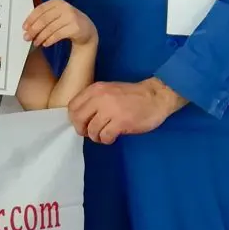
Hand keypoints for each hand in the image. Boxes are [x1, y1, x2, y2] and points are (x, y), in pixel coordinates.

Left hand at [23, 0, 96, 48]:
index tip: (24, 27)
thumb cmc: (68, 21)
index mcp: (57, 2)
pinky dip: (49, 40)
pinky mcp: (75, 27)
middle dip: (33, 29)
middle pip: (44, 19)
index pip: (40, 9)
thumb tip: (28, 27)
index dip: (30, 19)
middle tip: (27, 37)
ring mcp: (71, 17)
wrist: (87, 29)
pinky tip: (45, 43)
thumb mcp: (56, 15)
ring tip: (36, 42)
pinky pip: (58, 35)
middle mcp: (65, 7)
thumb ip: (44, 17)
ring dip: (40, 37)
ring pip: (50, 28)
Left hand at [68, 78, 186, 143]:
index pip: (73, 106)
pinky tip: (112, 137)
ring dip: (96, 137)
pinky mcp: (121, 122)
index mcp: (95, 89)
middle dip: (81, 129)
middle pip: (78, 118)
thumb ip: (94, 100)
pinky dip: (106, 140)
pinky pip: (105, 136)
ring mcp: (110, 110)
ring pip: (91, 130)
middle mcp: (100, 98)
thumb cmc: (133, 95)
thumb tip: (81, 117)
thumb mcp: (109, 90)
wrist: (156, 96)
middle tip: (90, 133)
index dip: (75, 118)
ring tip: (104, 136)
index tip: (82, 124)